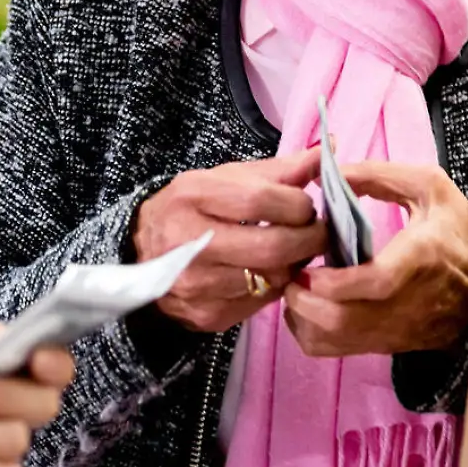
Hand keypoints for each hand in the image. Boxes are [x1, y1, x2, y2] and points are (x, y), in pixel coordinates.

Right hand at [132, 150, 326, 333]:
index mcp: (194, 196)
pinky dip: (275, 287)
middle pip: (272, 247)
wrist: (140, 250)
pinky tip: (270, 272)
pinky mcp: (205, 315)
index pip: (262, 200)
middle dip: (308, 240)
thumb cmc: (193, 207)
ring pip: (272, 279)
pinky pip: (261, 304)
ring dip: (295, 265)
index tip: (307, 207)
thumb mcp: (227, 179)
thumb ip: (280, 170)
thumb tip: (327, 151)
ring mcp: (196, 285)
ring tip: (293, 251)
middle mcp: (188, 242)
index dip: (297, 205)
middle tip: (317, 233)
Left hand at [284, 162, 467, 358]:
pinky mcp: (388, 346)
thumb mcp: (429, 187)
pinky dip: (311, 333)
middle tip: (291, 274)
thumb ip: (378, 175)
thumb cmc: (453, 230)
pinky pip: (337, 351)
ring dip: (304, 318)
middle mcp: (408, 302)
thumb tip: (328, 176)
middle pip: (346, 319)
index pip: (378, 282)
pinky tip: (309, 306)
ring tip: (296, 288)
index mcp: (422, 257)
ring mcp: (397, 330)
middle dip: (306, 302)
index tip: (310, 269)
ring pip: (337, 341)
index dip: (338, 281)